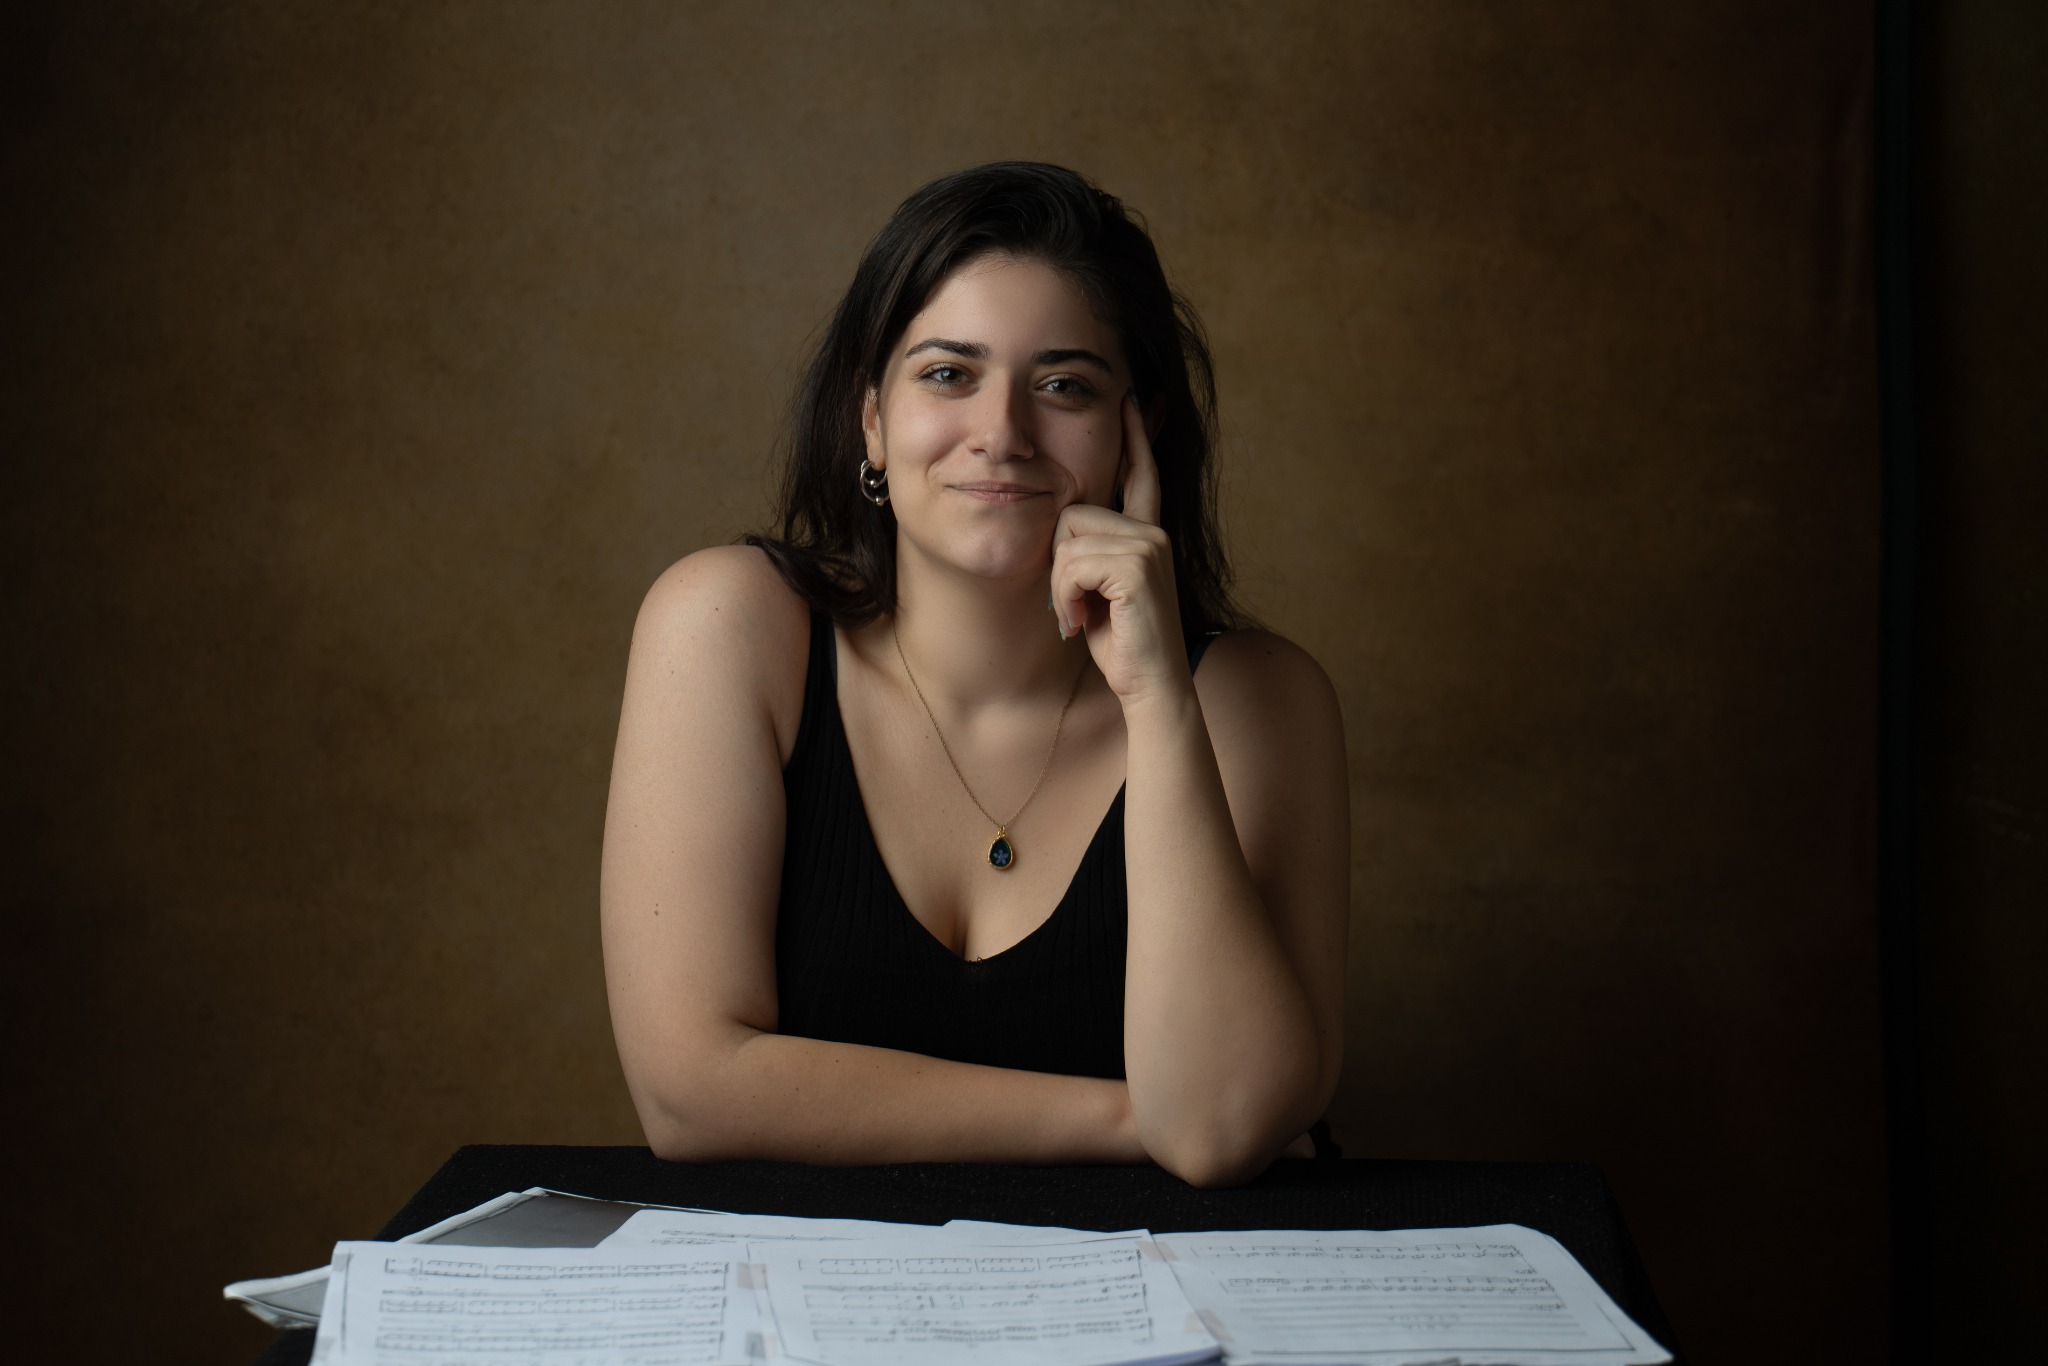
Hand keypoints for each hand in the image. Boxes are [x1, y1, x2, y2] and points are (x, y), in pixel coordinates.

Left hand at [1051, 393, 1189, 706]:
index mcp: (1147, 533)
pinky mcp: (1138, 566)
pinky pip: (1071, 564)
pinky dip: (1066, 597)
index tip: (1131, 397)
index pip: (1140, 473)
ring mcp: (1150, 545)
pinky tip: (1083, 622)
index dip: (1135, 435)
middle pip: (1071, 514)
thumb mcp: (1097, 589)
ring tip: (1082, 616)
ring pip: (1067, 539)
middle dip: (1058, 564)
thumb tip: (1064, 520)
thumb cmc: (1119, 644)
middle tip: (1075, 606)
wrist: (1149, 687)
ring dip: (1060, 587)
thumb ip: (1089, 552)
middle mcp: (1153, 532)